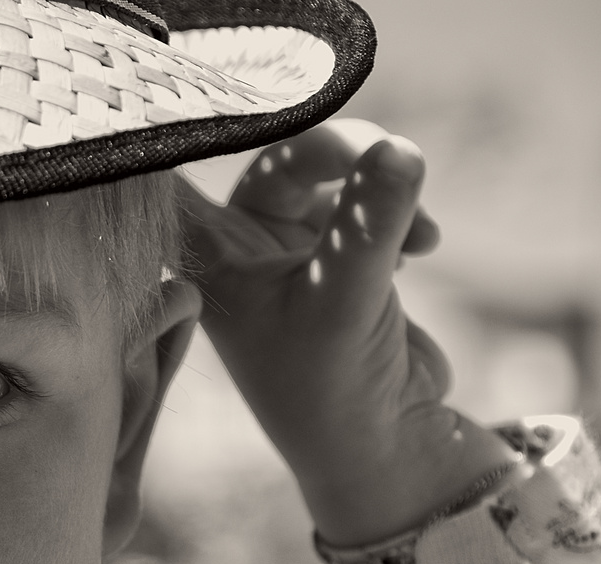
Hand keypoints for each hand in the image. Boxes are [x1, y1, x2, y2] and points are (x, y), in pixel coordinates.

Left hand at [182, 119, 515, 545]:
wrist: (381, 439)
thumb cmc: (336, 383)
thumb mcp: (350, 297)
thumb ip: (369, 221)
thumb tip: (398, 149)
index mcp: (209, 257)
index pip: (174, 174)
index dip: (194, 127)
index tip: (232, 89)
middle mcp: (239, 247)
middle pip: (279, 156)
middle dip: (341, 151)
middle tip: (390, 157)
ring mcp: (287, 249)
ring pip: (327, 174)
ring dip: (379, 185)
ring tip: (419, 233)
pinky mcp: (334, 253)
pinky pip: (363, 200)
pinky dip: (400, 210)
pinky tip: (426, 245)